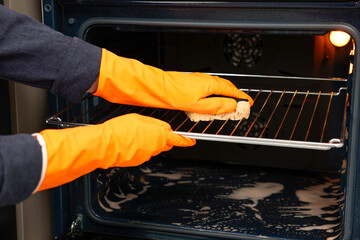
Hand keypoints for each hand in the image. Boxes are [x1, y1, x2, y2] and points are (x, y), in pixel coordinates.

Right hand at [37, 114, 194, 190]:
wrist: (105, 145)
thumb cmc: (120, 130)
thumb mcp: (140, 118)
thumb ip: (155, 123)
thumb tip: (164, 128)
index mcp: (159, 135)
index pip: (178, 139)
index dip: (186, 141)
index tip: (191, 142)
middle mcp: (156, 147)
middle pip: (165, 143)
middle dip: (163, 138)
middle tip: (151, 131)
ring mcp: (147, 156)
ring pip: (153, 148)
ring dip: (149, 142)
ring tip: (135, 134)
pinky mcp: (138, 161)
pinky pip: (143, 153)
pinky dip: (140, 148)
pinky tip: (130, 142)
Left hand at [93, 49, 252, 114]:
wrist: (159, 87)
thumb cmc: (175, 95)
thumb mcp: (199, 106)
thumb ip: (217, 106)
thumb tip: (232, 106)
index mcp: (211, 85)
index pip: (233, 91)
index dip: (242, 97)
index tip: (248, 102)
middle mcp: (207, 79)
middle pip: (227, 87)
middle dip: (236, 95)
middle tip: (241, 104)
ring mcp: (200, 79)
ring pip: (219, 86)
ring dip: (227, 93)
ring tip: (229, 103)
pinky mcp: (194, 80)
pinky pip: (211, 86)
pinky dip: (217, 92)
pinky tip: (213, 98)